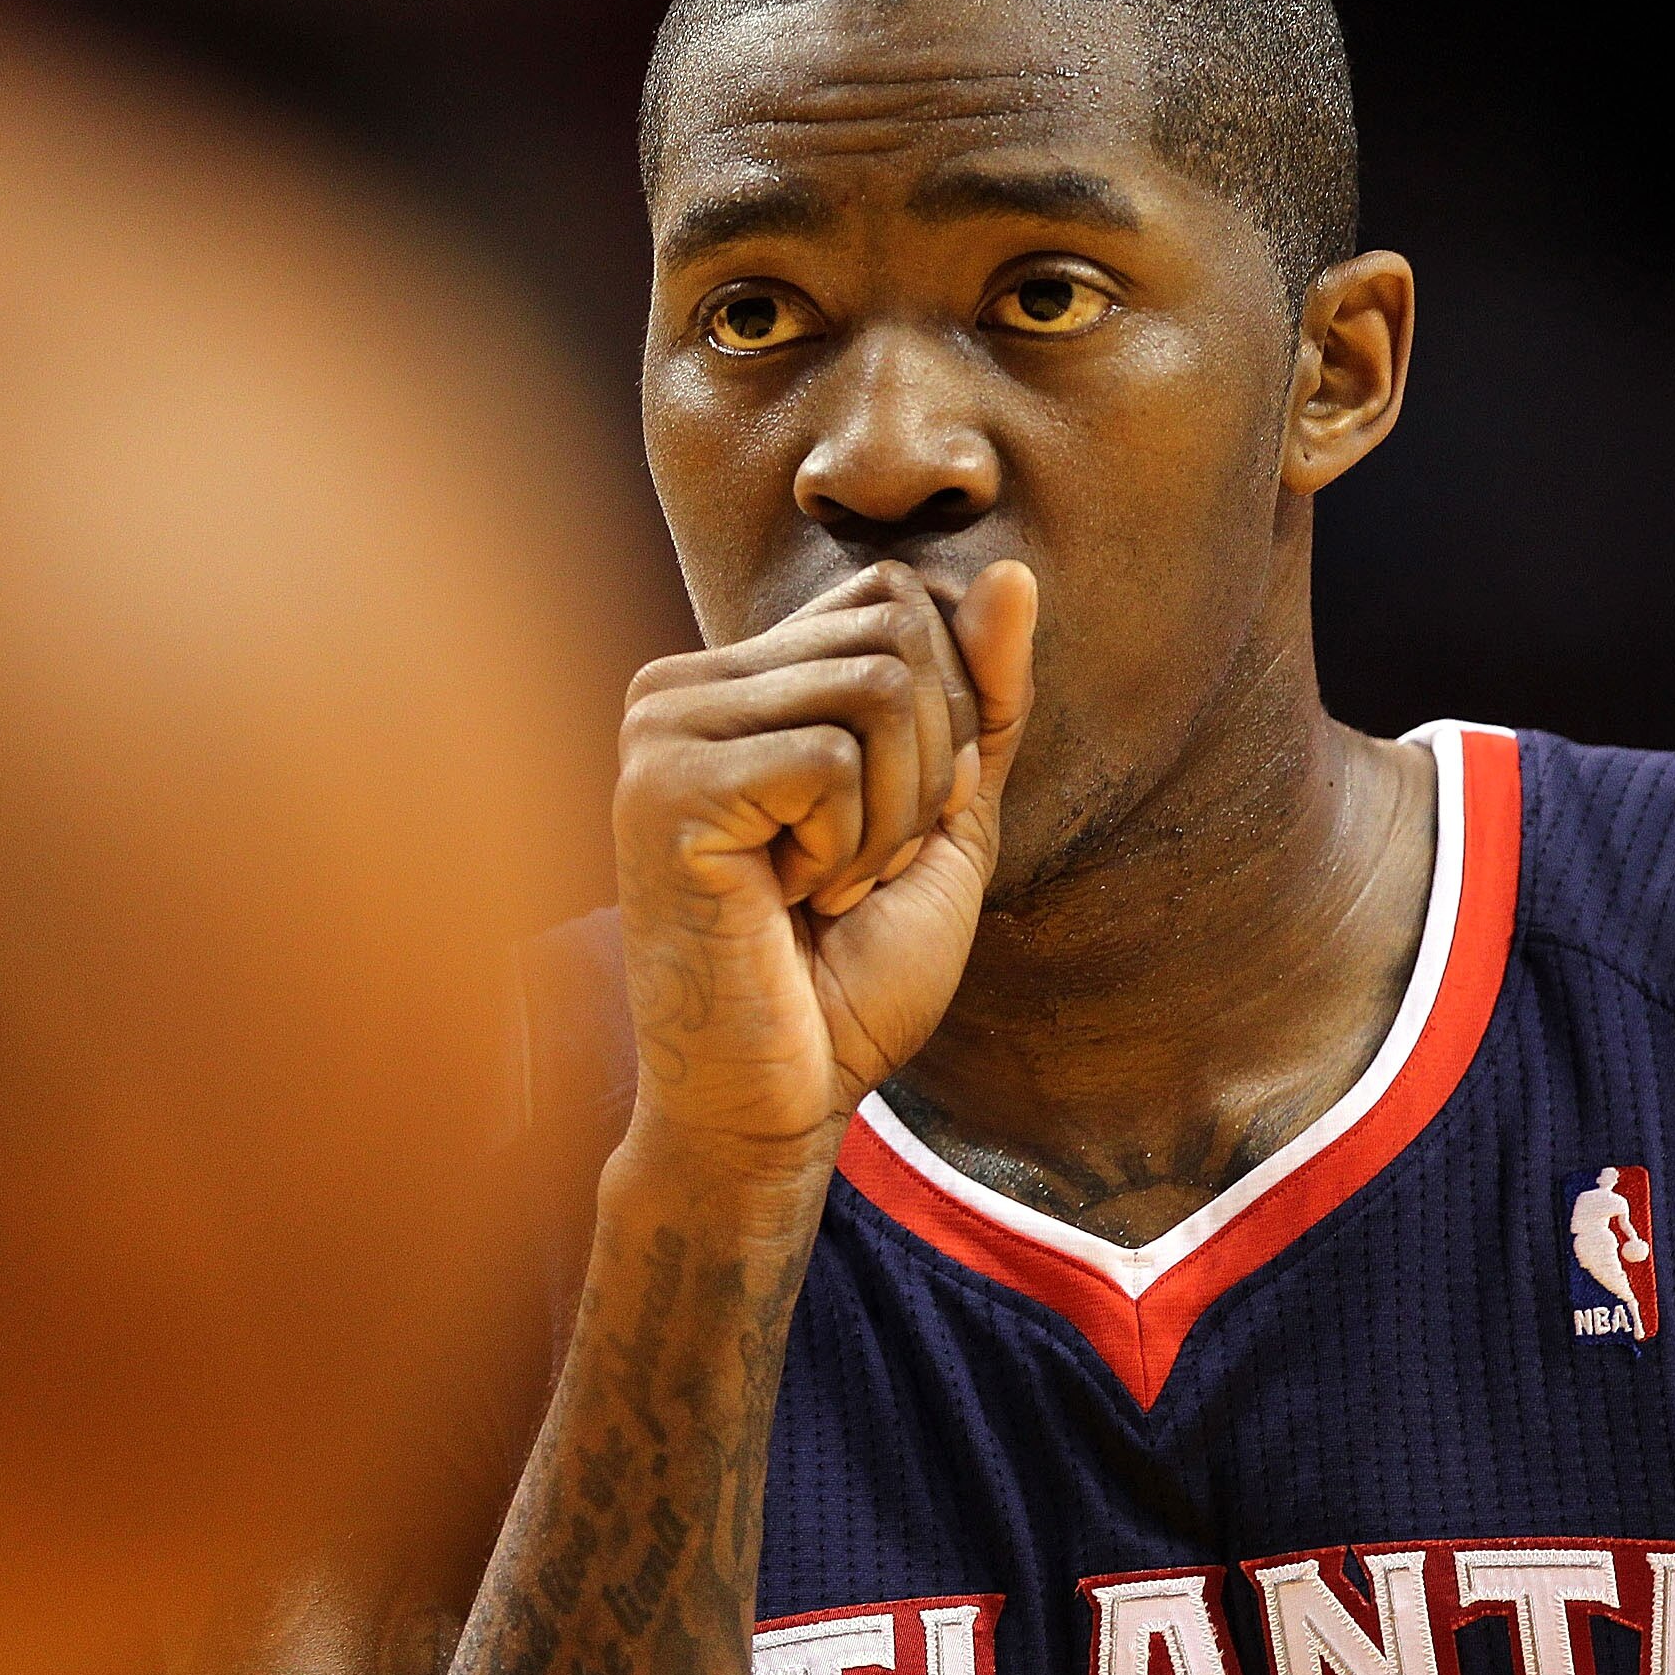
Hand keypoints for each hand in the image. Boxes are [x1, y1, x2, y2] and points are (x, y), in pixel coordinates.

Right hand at [611, 559, 1038, 1165]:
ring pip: (876, 687)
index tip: (890, 827)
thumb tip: (1012, 572)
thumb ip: (982, 701)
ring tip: (829, 888)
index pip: (895, 598)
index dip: (946, 715)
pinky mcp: (665, 785)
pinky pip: (831, 759)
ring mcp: (662, 729)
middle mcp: (681, 684)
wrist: (775, 1102)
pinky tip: (791, 901)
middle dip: (931, 765)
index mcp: (736, 681)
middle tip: (862, 867)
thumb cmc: (849, 977)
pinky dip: (850, 846)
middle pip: (895, 628)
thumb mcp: (948, 819)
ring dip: (895, 816)